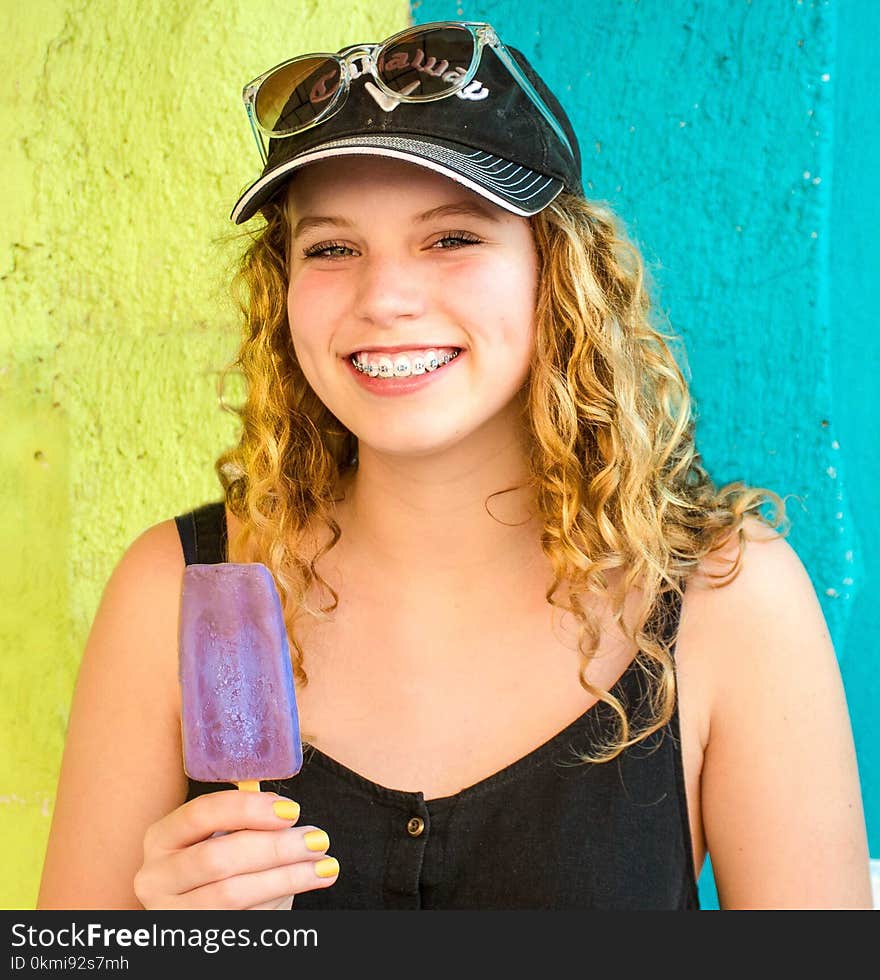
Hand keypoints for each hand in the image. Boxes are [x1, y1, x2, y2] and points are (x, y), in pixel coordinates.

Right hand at [133, 791, 338, 909]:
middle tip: (318, 839)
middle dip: (275, 847)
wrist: (208, 914)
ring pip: (230, 894)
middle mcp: (155, 877)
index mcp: (162, 837)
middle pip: (218, 858)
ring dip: (286, 878)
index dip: (248, 808)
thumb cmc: (222, 865)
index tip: (291, 811)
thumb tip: (285, 811)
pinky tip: (306, 885)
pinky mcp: (192, 939)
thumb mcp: (224, 837)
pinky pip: (240, 921)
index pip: (201, 813)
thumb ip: (246, 821)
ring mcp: (170, 913)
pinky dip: (278, 902)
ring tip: (324, 866)